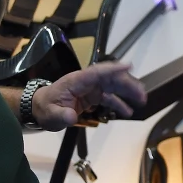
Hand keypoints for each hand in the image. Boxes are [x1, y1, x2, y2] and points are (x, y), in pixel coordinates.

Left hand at [32, 61, 146, 131]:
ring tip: (142, 100)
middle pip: (110, 78)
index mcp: (76, 80)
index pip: (97, 72)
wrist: (40, 109)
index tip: (128, 66)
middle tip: (141, 93)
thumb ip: (61, 115)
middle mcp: (86, 82)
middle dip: (127, 84)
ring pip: (113, 86)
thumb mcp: (50, 114)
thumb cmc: (44, 108)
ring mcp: (91, 89)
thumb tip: (71, 116)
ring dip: (128, 92)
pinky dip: (119, 103)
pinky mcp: (93, 97)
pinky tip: (129, 111)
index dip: (113, 68)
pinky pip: (109, 98)